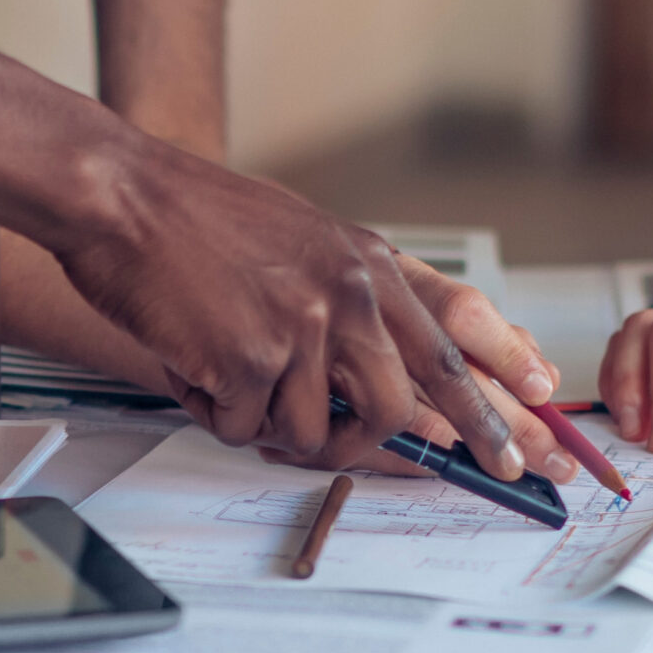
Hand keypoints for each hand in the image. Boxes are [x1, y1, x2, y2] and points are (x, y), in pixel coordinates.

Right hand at [53, 147, 551, 477]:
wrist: (122, 195)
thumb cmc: (199, 221)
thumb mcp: (308, 240)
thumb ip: (357, 298)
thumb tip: (400, 375)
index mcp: (370, 264)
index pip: (458, 340)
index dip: (499, 398)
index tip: (530, 441)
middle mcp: (350, 295)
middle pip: (399, 409)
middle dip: (373, 448)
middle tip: (351, 457)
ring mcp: (303, 330)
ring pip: (314, 433)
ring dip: (268, 426)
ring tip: (229, 379)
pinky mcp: (250, 360)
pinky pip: (245, 428)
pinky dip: (214, 412)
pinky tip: (193, 365)